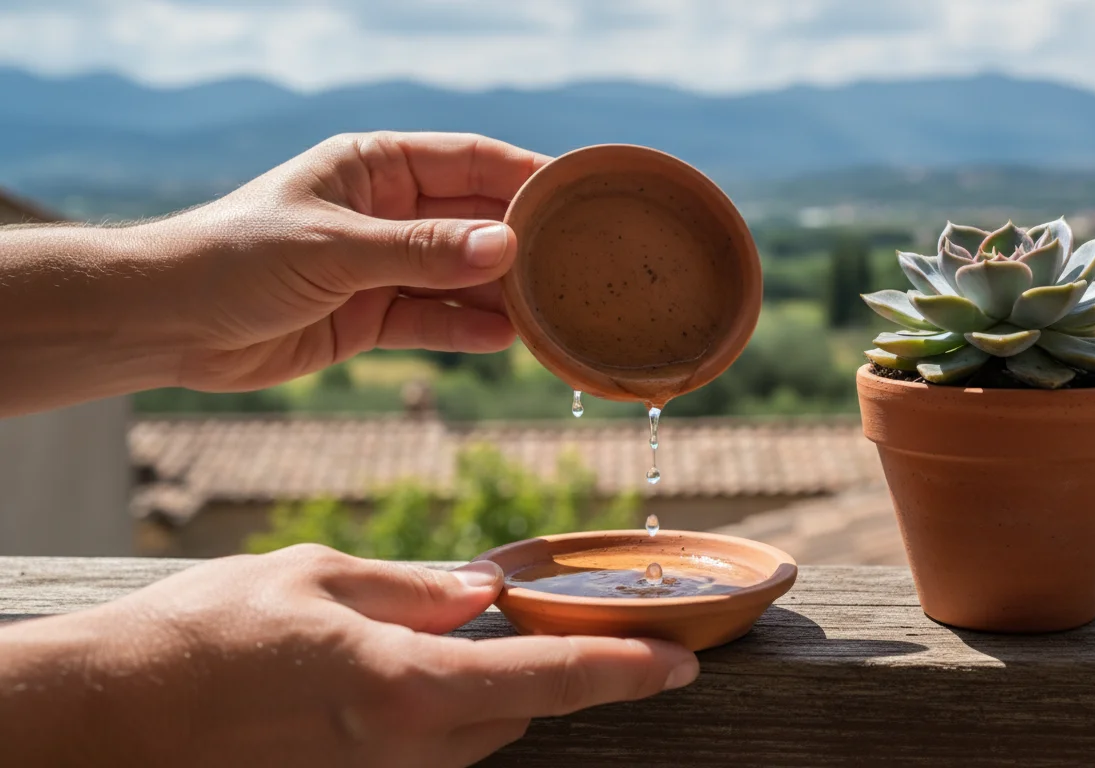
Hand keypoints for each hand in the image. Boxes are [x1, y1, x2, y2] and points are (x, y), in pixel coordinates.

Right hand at [0, 544, 698, 765]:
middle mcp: (402, 751)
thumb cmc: (207, 632)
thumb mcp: (321, 579)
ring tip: (487, 638)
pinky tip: (416, 669)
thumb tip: (484, 592)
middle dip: (557, 669)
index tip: (681, 663)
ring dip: (498, 689)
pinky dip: (446, 710)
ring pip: (476, 735)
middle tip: (582, 623)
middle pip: (519, 712)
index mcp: (405, 687)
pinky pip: (427, 751)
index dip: (622, 673)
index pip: (545, 681)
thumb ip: (415, 590)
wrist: (109, 717)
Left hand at [155, 131, 548, 391]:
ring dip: (501, 292)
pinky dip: (465, 329)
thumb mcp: (336, 247)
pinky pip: (432, 320)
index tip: (577, 196)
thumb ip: (422, 251)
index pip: (468, 161)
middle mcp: (386, 212)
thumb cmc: (236, 257)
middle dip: (520, 241)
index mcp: (375, 167)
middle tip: (577, 264)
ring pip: (459, 276)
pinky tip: (505, 338)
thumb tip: (504, 245)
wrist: (167, 322)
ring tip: (551, 309)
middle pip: (472, 221)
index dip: (524, 175)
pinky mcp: (369, 317)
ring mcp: (381, 266)